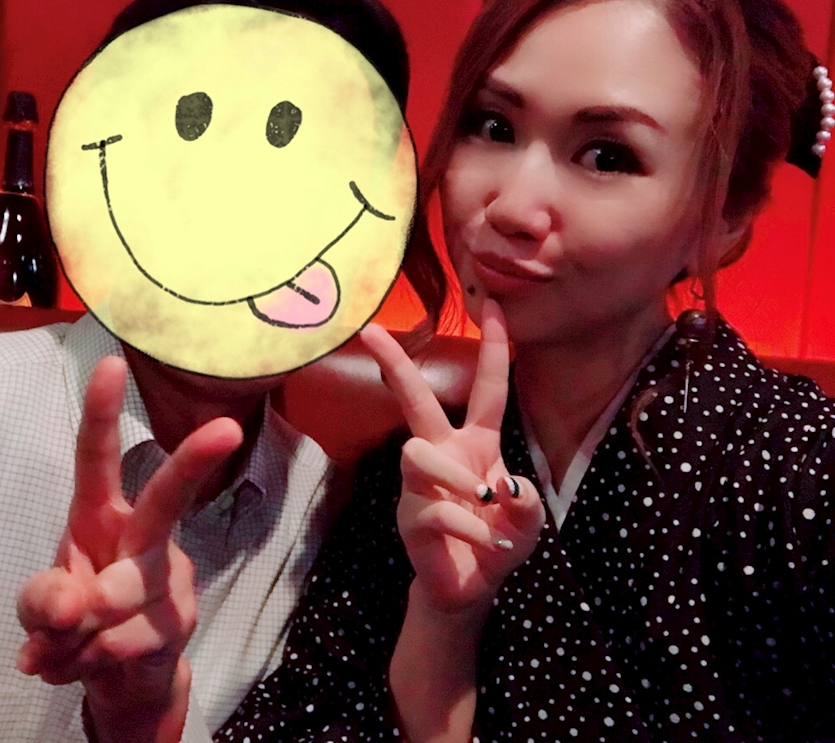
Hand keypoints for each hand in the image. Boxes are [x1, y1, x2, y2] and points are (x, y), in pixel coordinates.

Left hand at [15, 356, 242, 742]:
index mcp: (103, 516)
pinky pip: (122, 641)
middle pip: (167, 496)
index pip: (97, 459)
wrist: (126, 678)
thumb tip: (75, 603)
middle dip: (194, 461)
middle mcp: (145, 536)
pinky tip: (93, 660)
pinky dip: (85, 661)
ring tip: (67, 645)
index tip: (110, 363)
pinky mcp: (183, 620)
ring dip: (74, 631)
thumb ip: (45, 599)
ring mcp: (172, 577)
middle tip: (228, 430)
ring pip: (119, 591)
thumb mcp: (47, 605)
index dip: (102, 412)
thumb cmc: (83, 617)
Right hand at [360, 300, 544, 616]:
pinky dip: (469, 528)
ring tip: (486, 506)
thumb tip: (505, 486)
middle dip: (395, 362)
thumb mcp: (528, 523)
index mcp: (476, 442)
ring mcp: (420, 484)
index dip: (493, 350)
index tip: (496, 309)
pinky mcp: (410, 517)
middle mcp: (443, 452)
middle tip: (371, 330)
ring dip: (456, 478)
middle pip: (414, 399)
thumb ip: (528, 504)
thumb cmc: (498, 543)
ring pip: (418, 454)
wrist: (469, 590)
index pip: (487, 389)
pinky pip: (433, 509)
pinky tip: (486, 546)